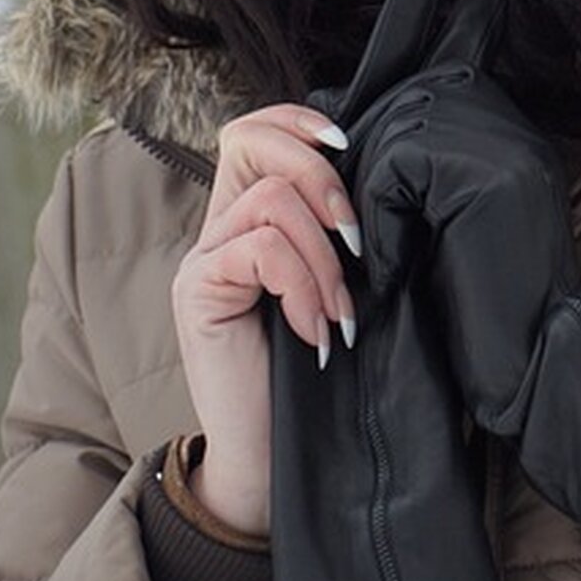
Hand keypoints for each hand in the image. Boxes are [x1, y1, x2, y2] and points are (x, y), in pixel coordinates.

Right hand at [171, 103, 359, 535]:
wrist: (270, 461)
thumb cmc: (311, 379)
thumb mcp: (331, 292)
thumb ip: (333, 238)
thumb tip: (382, 187)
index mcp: (248, 220)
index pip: (251, 130)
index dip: (296, 119)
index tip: (348, 143)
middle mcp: (216, 230)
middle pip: (252, 143)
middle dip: (323, 180)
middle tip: (357, 244)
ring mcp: (201, 259)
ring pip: (272, 201)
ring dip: (323, 258)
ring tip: (337, 315)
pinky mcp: (198, 291)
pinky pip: (262, 250)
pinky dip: (302, 288)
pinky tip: (314, 334)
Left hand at [355, 0, 580, 542]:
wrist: (526, 365)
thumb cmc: (476, 304)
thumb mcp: (440, 219)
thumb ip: (411, 164)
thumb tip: (333, 106)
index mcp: (508, 133)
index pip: (424, 90)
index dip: (383, 142)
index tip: (370, 202)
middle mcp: (515, 127)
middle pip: (404, 103)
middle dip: (368, 165)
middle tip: (364, 235)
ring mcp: (508, 146)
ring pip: (394, 133)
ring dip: (370, 198)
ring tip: (380, 254)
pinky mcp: (488, 176)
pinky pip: (396, 167)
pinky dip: (378, 218)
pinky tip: (390, 263)